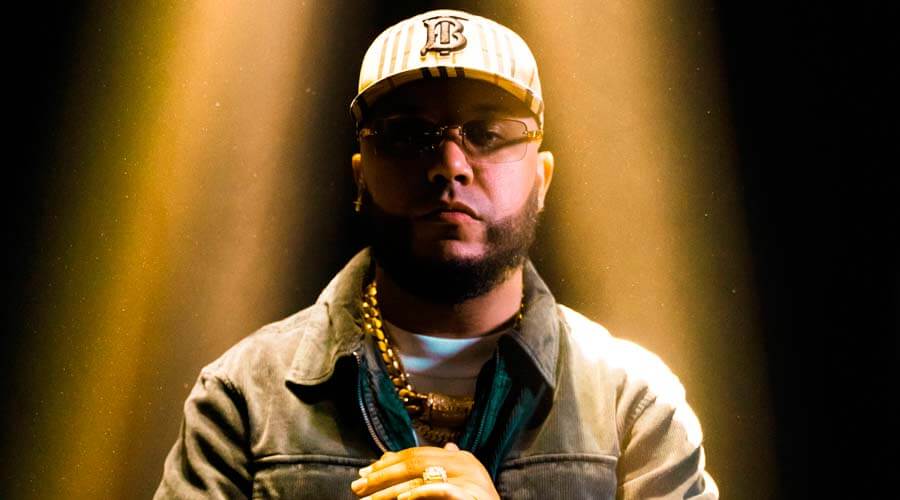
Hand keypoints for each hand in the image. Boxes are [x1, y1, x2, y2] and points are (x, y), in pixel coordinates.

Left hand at [350, 442, 498, 499]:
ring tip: (369, 499)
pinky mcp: (471, 494)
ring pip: (420, 476)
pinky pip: (440, 489)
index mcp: (461, 457)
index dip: (389, 462)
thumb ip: (443, 469)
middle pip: (414, 462)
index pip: (417, 453)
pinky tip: (401, 499)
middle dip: (383, 474)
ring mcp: (469, 477)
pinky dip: (418, 493)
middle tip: (358, 486)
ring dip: (390, 489)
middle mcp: (465, 462)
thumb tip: (430, 450)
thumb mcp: (459, 485)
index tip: (365, 473)